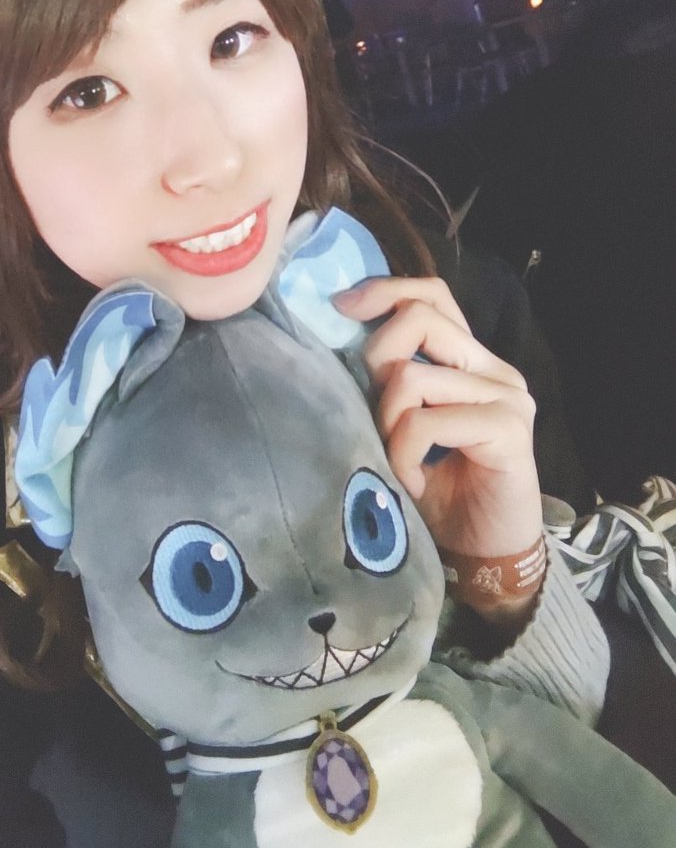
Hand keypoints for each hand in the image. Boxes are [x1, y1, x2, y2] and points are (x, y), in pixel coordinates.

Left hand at [335, 276, 542, 569]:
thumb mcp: (403, 426)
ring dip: (387, 425)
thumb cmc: (438, 493)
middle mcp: (495, 368)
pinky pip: (426, 422)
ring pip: (412, 377)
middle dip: (375, 363)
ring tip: (395, 460)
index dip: (384, 291)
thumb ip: (390, 383)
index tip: (341, 308)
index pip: (432, 294)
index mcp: (470, 360)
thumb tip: (338, 336)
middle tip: (376, 419)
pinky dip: (404, 454)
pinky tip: (412, 481)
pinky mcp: (509, 428)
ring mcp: (507, 396)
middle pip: (419, 319)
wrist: (486, 556)